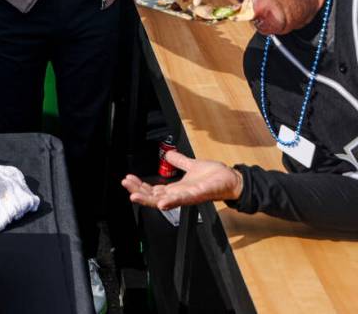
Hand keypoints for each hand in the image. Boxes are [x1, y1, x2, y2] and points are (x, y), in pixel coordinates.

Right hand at [121, 150, 243, 209]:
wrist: (232, 180)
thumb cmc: (215, 176)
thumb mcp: (192, 165)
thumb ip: (180, 161)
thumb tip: (169, 154)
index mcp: (177, 189)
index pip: (153, 190)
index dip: (140, 185)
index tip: (129, 179)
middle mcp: (179, 195)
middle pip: (153, 197)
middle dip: (137, 192)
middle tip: (125, 184)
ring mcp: (187, 197)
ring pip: (162, 201)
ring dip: (147, 199)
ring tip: (133, 195)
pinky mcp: (197, 195)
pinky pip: (181, 200)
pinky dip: (170, 202)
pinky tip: (161, 202)